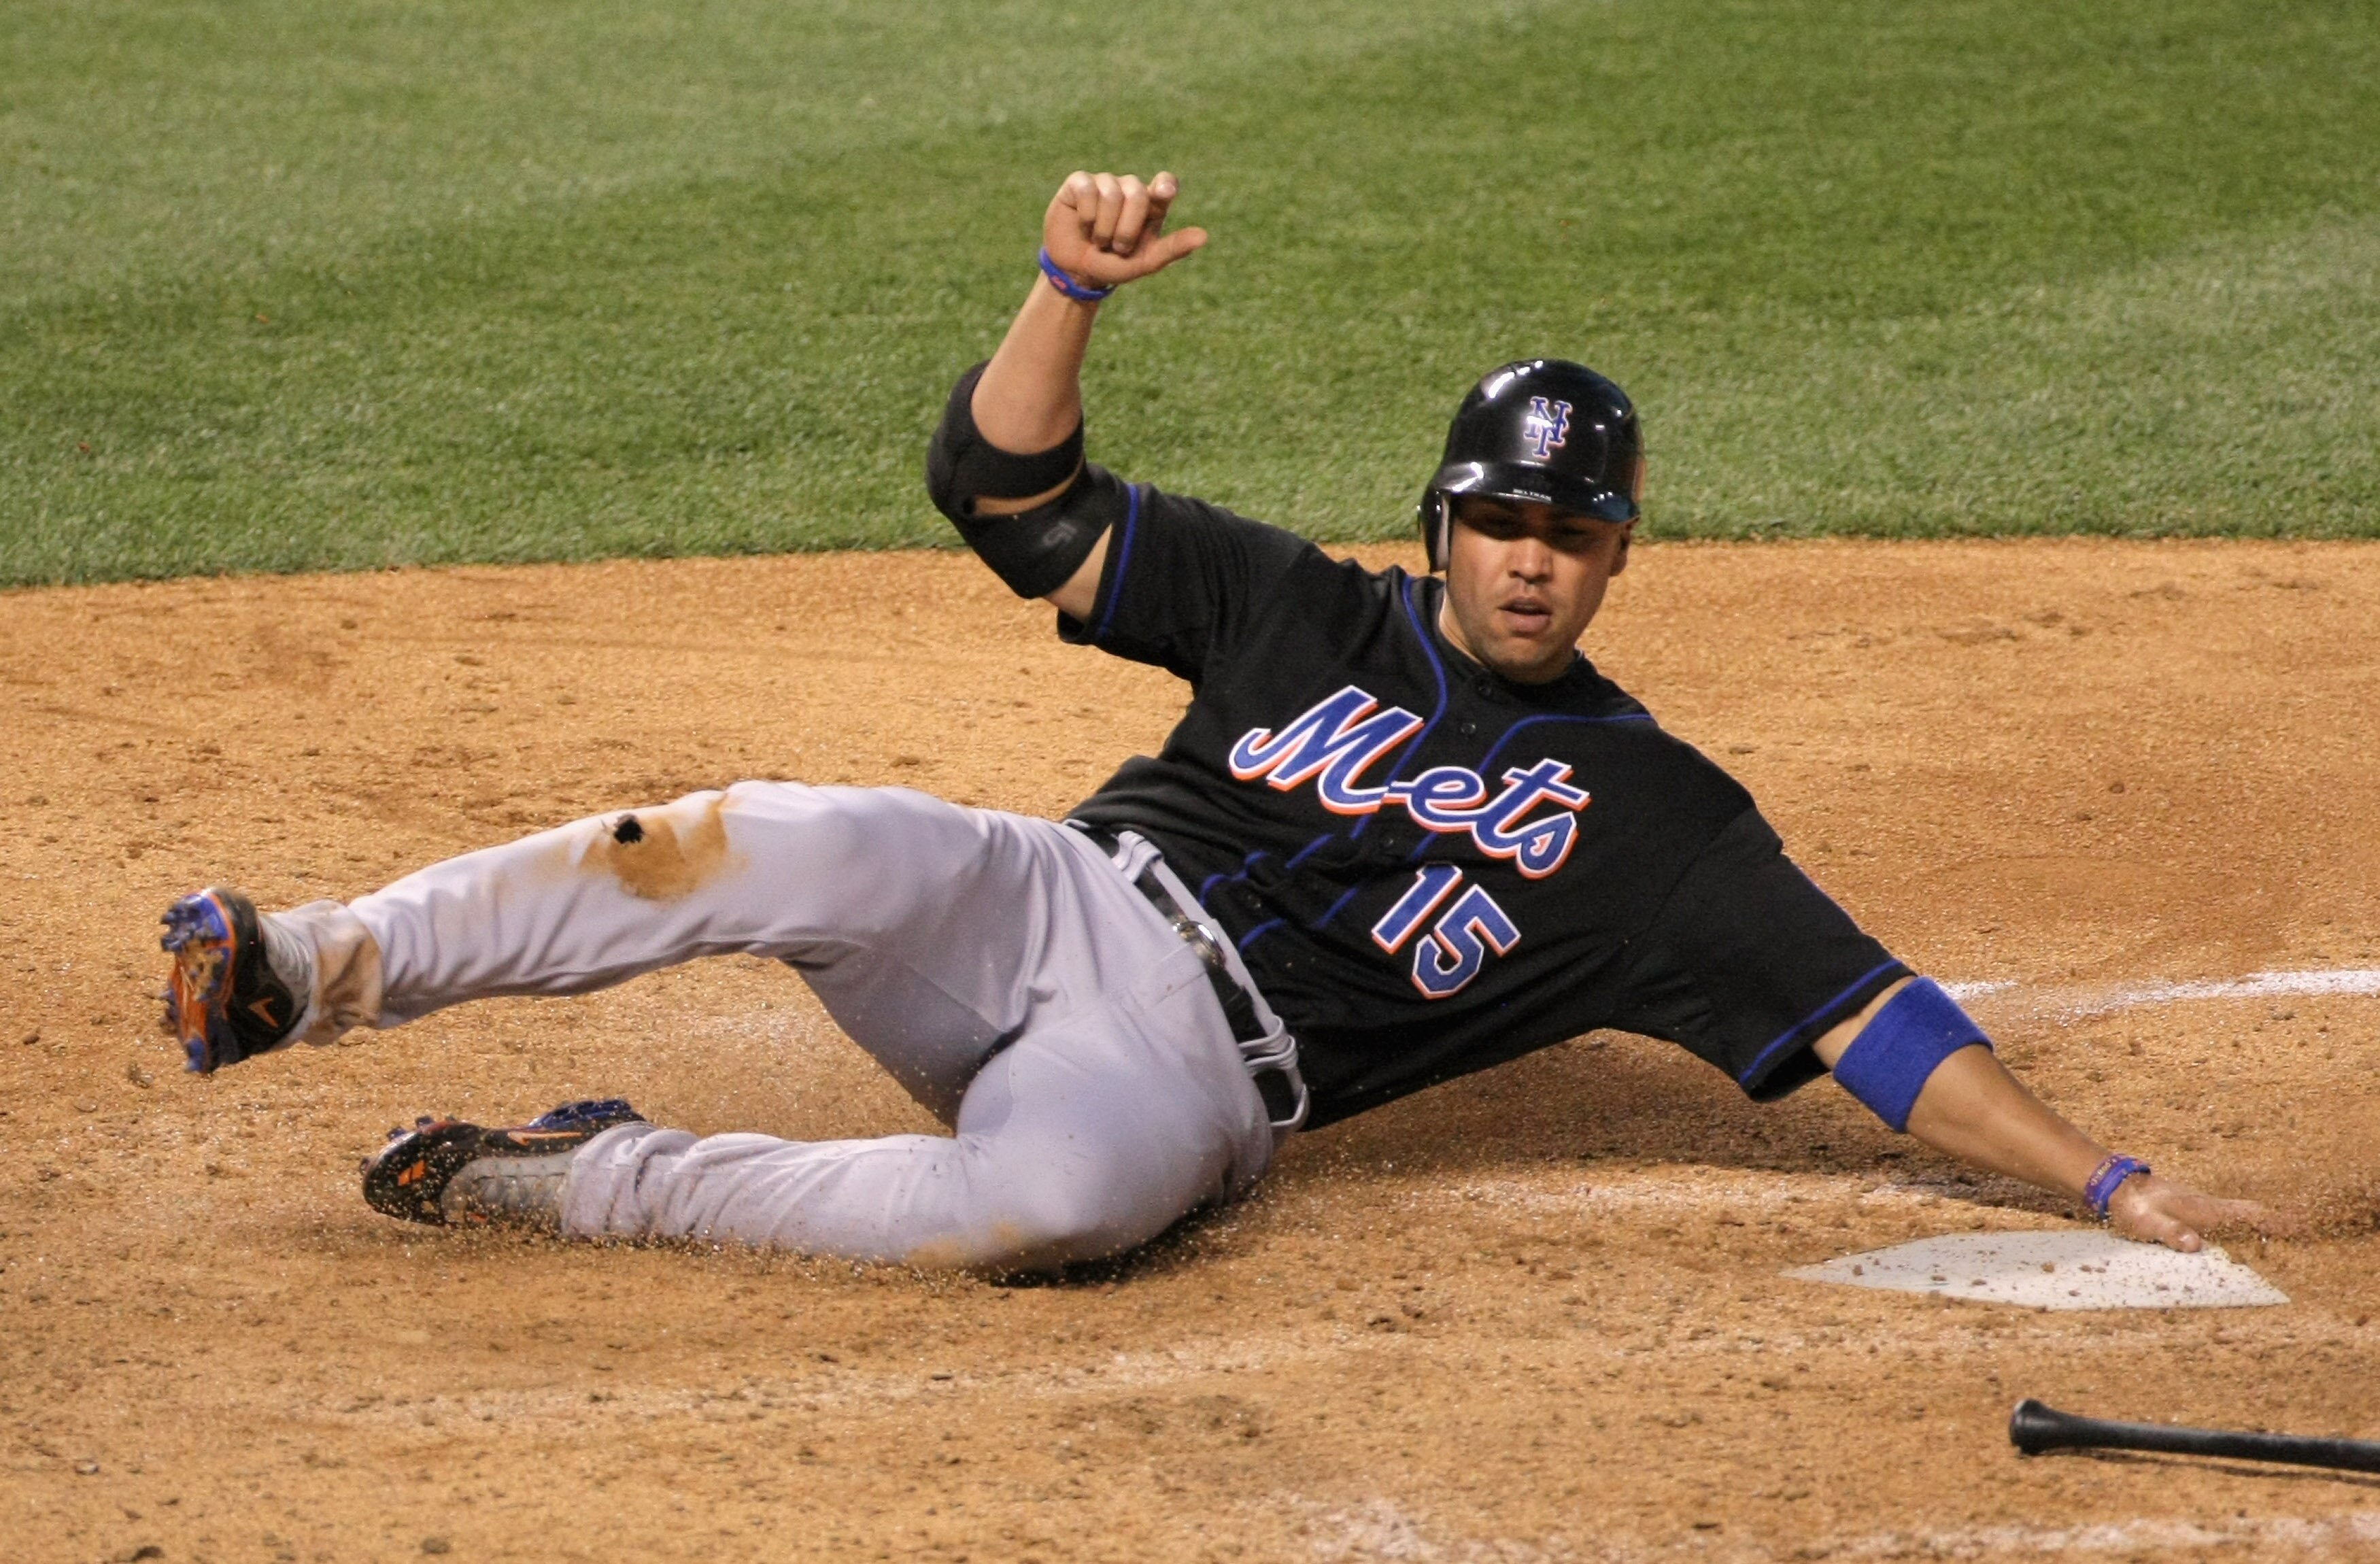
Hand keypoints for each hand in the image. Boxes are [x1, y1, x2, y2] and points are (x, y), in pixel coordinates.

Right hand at [1041, 170, 1207, 293]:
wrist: (1077, 272)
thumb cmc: (1115, 265)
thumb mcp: (1145, 262)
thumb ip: (1173, 248)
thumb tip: (1204, 236)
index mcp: (1151, 204)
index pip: (1165, 183)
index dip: (1165, 185)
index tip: (1164, 193)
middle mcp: (1130, 189)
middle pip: (1137, 194)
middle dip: (1126, 229)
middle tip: (1118, 247)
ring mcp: (1104, 183)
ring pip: (1111, 195)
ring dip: (1104, 228)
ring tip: (1099, 240)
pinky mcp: (1079, 183)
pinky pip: (1088, 190)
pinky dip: (1087, 216)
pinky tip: (1084, 225)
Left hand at [2107, 1172, 2284, 1251]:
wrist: (2116, 1185)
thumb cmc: (2134, 1207)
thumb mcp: (2150, 1224)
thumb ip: (2172, 1233)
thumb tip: (2195, 1245)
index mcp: (2204, 1211)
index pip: (2246, 1215)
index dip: (2273, 1222)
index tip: (2299, 1226)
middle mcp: (2208, 1206)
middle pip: (2249, 1212)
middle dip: (2275, 1220)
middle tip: (2303, 1227)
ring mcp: (2201, 1205)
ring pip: (2239, 1212)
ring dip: (2261, 1220)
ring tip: (2283, 1230)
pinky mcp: (2193, 1207)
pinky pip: (2225, 1213)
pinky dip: (2243, 1219)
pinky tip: (2244, 1227)